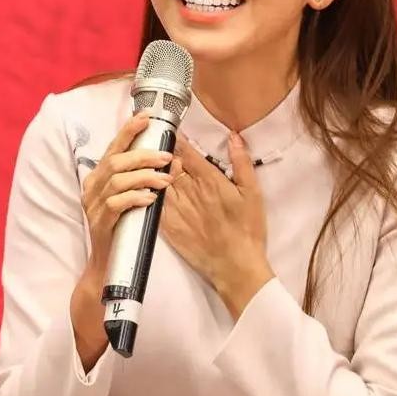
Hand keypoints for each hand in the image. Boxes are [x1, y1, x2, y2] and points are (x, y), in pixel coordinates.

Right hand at [74, 112, 174, 366]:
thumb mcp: (133, 198)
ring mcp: (93, 207)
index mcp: (99, 177)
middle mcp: (92, 188)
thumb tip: (168, 155)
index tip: (147, 117)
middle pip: (115, 160)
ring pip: (116, 180)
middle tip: (166, 156)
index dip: (129, 130)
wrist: (109, 267)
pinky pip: (116, 205)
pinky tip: (151, 199)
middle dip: (143, 154)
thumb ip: (142, 178)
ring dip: (143, 176)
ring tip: (165, 178)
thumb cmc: (126, 229)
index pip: (114, 147)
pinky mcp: (100, 225)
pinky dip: (135, 198)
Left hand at [161, 132, 274, 319]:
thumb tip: (233, 137)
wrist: (236, 266)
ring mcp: (177, 210)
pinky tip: (143, 187)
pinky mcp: (169, 227)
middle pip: (168, 165)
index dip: (175, 139)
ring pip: (157, 182)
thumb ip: (242, 163)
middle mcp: (190, 193)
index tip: (167, 128)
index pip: (187, 153)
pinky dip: (148, 193)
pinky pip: (153, 204)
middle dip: (160, 152)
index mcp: (210, 181)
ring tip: (144, 161)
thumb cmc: (248, 230)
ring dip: (151, 170)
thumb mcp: (253, 193)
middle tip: (152, 140)